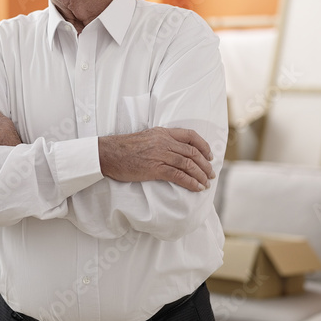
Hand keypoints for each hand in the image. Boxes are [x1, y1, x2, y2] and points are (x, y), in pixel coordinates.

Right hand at [99, 127, 214, 191]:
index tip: (209, 155)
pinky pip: (179, 176)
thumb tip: (174, 151)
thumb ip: (161, 141)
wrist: (109, 153)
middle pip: (193, 153)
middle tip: (211, 174)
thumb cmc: (124, 148)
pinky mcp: (155, 169)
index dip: (204, 146)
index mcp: (163, 132)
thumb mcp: (146, 137)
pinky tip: (197, 188)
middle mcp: (164, 142)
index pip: (190, 135)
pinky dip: (191, 183)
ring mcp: (160, 155)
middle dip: (205, 165)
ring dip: (201, 175)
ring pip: (188, 165)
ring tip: (206, 184)